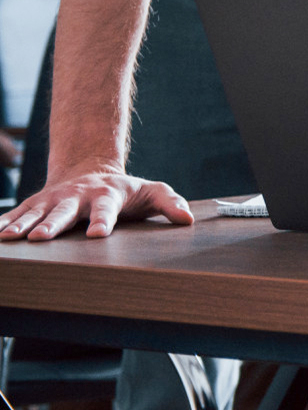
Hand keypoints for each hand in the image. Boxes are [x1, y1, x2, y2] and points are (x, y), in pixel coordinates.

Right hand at [0, 165, 192, 240]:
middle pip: (64, 211)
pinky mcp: (35, 204)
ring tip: (10, 238)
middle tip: (41, 239)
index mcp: (106, 195)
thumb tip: (188, 219)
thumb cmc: (125, 190)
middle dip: (52, 224)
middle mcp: (77, 196)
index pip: (106, 209)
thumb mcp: (151, 192)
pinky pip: (16, 213)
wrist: (90, 171)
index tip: (97, 235)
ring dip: (22, 225)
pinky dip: (4, 223)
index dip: (102, 221)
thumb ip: (169, 203)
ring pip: (36, 212)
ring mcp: (53, 199)